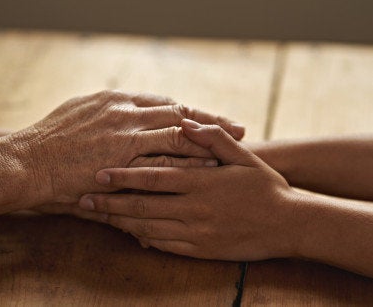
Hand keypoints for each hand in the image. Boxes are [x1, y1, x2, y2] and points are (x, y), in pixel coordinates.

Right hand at [1, 90, 244, 206]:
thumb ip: (107, 112)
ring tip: (234, 148)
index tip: (211, 117)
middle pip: (179, 113)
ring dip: (208, 141)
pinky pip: (164, 162)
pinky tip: (208, 169)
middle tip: (239, 128)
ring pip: (177, 134)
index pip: (164, 102)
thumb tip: (126, 112)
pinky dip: (189, 164)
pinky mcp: (121, 161)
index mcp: (116, 100)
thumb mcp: (78, 112)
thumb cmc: (47, 140)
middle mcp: (125, 112)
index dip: (191, 111)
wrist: (24, 162)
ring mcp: (124, 136)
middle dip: (211, 121)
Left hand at [75, 119, 304, 260]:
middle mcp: (194, 209)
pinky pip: (165, 246)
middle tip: (82, 199)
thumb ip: (214, 139)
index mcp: (202, 182)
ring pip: (148, 228)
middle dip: (109, 202)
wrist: (290, 224)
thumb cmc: (267, 187)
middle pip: (142, 206)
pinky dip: (144, 240)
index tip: (98, 172)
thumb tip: (188, 122)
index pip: (153, 177)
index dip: (123, 175)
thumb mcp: (244, 157)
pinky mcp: (201, 250)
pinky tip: (129, 234)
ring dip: (119, 222)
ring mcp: (196, 232)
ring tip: (96, 217)